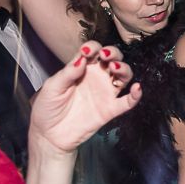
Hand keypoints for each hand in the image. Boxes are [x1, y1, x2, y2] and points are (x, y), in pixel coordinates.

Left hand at [29, 41, 141, 155]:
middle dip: (113, 53)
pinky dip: (135, 95)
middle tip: (105, 56)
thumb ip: (68, 72)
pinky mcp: (110, 110)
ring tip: (115, 68)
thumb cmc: (48, 108)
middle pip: (113, 59)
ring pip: (123, 76)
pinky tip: (136, 88)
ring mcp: (105, 93)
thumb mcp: (52, 87)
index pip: (93, 51)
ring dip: (124, 69)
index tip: (86, 52)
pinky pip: (127, 102)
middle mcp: (97, 78)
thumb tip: (83, 59)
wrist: (49, 135)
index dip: (93, 48)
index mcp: (82, 68)